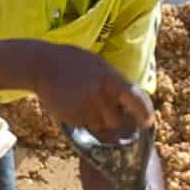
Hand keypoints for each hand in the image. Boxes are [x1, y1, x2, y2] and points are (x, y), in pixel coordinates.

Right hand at [32, 45, 152, 139]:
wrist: (41, 65)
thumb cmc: (72, 62)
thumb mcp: (98, 65)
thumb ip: (114, 83)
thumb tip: (130, 103)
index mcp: (108, 78)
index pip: (134, 98)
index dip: (144, 112)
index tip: (148, 122)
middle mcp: (98, 94)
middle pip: (116, 120)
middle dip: (114, 118)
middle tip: (103, 107)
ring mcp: (84, 107)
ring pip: (101, 126)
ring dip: (98, 120)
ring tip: (84, 102)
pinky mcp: (71, 118)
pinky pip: (85, 127)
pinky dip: (83, 121)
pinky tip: (74, 104)